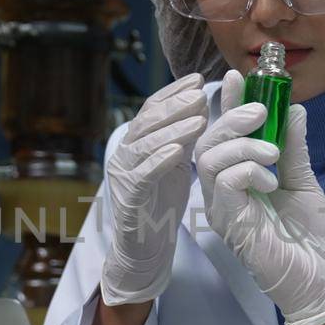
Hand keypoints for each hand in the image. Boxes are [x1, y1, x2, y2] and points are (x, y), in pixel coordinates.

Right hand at [100, 73, 208, 304]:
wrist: (145, 246)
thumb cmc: (161, 202)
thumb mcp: (175, 162)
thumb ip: (183, 136)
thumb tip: (201, 104)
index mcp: (137, 143)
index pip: (152, 108)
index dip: (174, 92)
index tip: (198, 78)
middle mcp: (126, 154)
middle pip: (147, 121)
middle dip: (174, 104)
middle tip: (200, 92)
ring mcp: (124, 175)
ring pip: (144, 144)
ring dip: (172, 129)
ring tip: (198, 118)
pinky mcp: (129, 198)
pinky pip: (142, 175)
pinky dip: (159, 160)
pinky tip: (178, 150)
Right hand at [192, 69, 324, 324]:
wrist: (320, 278)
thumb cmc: (311, 238)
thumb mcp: (303, 180)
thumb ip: (294, 147)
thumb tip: (294, 109)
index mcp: (238, 180)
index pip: (225, 135)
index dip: (228, 104)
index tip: (238, 76)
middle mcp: (223, 192)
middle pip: (208, 142)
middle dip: (231, 116)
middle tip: (261, 108)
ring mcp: (222, 207)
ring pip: (209, 158)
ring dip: (242, 144)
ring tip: (273, 151)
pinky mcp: (228, 222)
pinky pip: (222, 183)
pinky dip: (246, 171)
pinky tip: (269, 181)